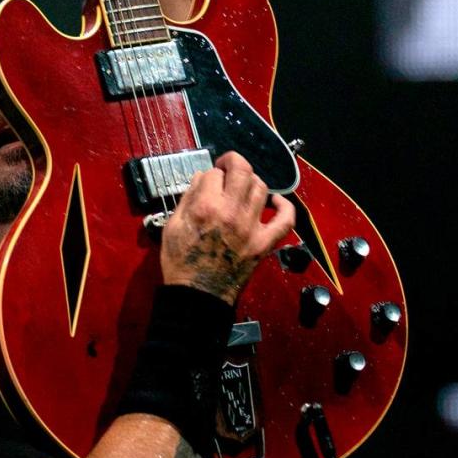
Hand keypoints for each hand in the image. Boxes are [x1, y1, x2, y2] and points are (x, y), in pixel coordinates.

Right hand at [159, 152, 295, 305]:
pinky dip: (284, 206)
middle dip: (233, 162)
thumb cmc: (181, 262)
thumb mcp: (172, 225)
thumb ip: (188, 198)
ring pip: (261, 188)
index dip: (209, 174)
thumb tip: (202, 178)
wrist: (198, 296)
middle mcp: (231, 212)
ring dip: (251, 182)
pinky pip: (285, 219)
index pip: (213, 173)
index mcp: (205, 207)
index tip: (207, 181)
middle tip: (227, 167)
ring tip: (243, 187)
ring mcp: (251, 227)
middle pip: (242, 171)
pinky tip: (275, 201)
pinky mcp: (264, 243)